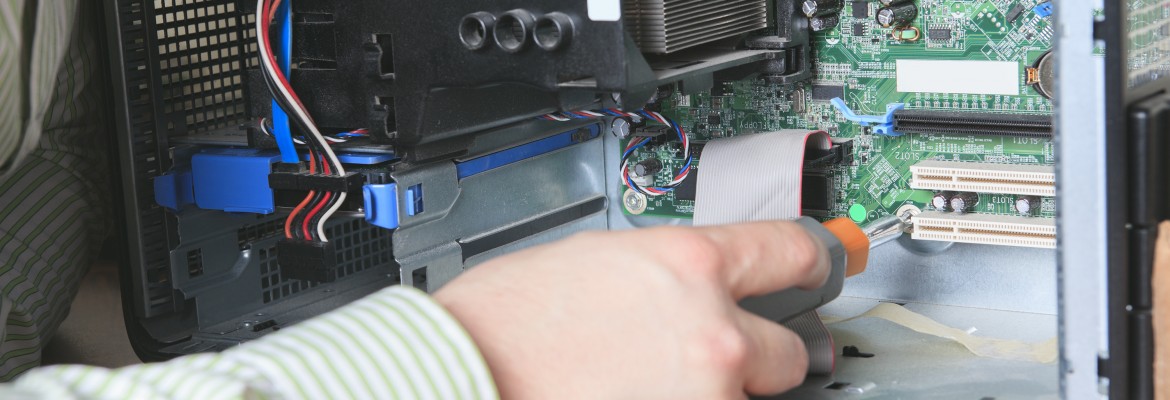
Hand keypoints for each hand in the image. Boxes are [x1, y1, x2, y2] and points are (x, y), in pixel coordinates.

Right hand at [434, 221, 830, 398]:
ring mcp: (705, 399)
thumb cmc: (502, 325)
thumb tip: (700, 285)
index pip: (788, 251)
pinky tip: (630, 397)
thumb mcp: (593, 260)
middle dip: (754, 355)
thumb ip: (664, 272)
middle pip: (787, 349)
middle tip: (704, 358)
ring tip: (639, 384)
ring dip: (711, 394)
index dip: (809, 260)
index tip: (821, 265)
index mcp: (686, 266)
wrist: (461, 376)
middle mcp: (712, 335)